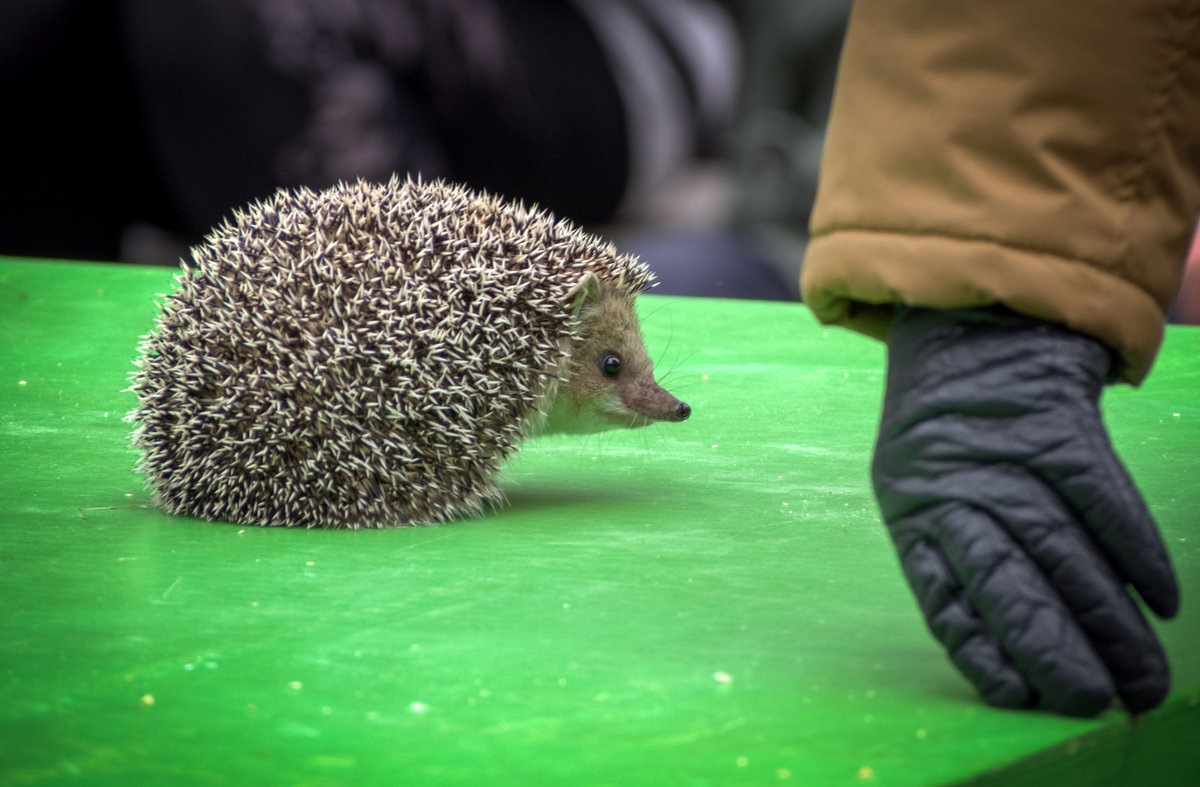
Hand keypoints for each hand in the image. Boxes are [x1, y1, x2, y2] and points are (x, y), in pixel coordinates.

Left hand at [872, 306, 1178, 715]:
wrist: (977, 326)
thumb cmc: (950, 425)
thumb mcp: (921, 485)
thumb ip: (953, 556)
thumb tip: (1004, 652)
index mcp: (910, 509)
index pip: (942, 596)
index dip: (981, 653)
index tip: (1018, 698)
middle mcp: (952, 486)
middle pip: (1008, 582)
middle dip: (1056, 650)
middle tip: (1097, 701)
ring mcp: (1005, 454)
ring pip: (1064, 551)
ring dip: (1109, 620)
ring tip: (1143, 678)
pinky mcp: (1058, 424)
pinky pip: (1102, 497)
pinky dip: (1135, 550)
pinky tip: (1160, 602)